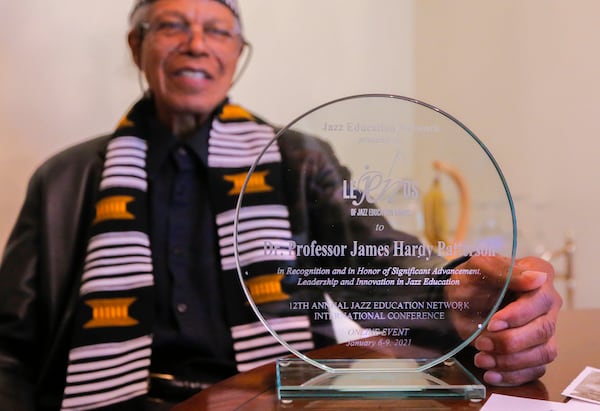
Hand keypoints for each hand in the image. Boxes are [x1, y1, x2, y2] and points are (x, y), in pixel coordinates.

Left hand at [446, 255, 561, 385]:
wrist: (459, 296)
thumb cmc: (473, 278)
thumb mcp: (481, 267)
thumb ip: (505, 271)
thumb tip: (538, 278)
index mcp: (540, 277)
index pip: (540, 300)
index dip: (518, 316)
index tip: (492, 323)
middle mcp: (548, 305)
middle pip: (543, 331)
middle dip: (510, 342)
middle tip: (482, 343)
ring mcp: (545, 330)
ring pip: (543, 353)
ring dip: (511, 361)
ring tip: (482, 359)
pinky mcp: (536, 351)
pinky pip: (535, 370)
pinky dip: (513, 375)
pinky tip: (491, 373)